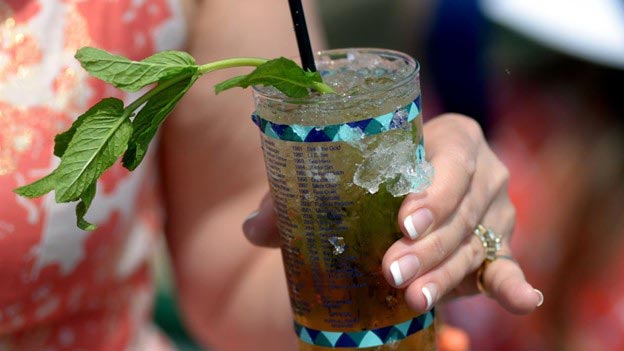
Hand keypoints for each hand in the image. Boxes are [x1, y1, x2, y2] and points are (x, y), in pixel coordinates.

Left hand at [243, 114, 542, 314]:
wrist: (408, 189)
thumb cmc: (373, 176)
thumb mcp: (341, 179)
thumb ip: (296, 199)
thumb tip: (253, 228)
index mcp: (451, 138)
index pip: (452, 159)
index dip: (435, 191)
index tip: (405, 222)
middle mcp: (482, 172)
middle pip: (462, 210)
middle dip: (428, 245)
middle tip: (392, 270)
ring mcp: (494, 212)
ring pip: (474, 245)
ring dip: (446, 274)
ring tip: (414, 299)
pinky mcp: (496, 248)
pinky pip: (506, 266)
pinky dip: (515, 284)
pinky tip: (525, 299)